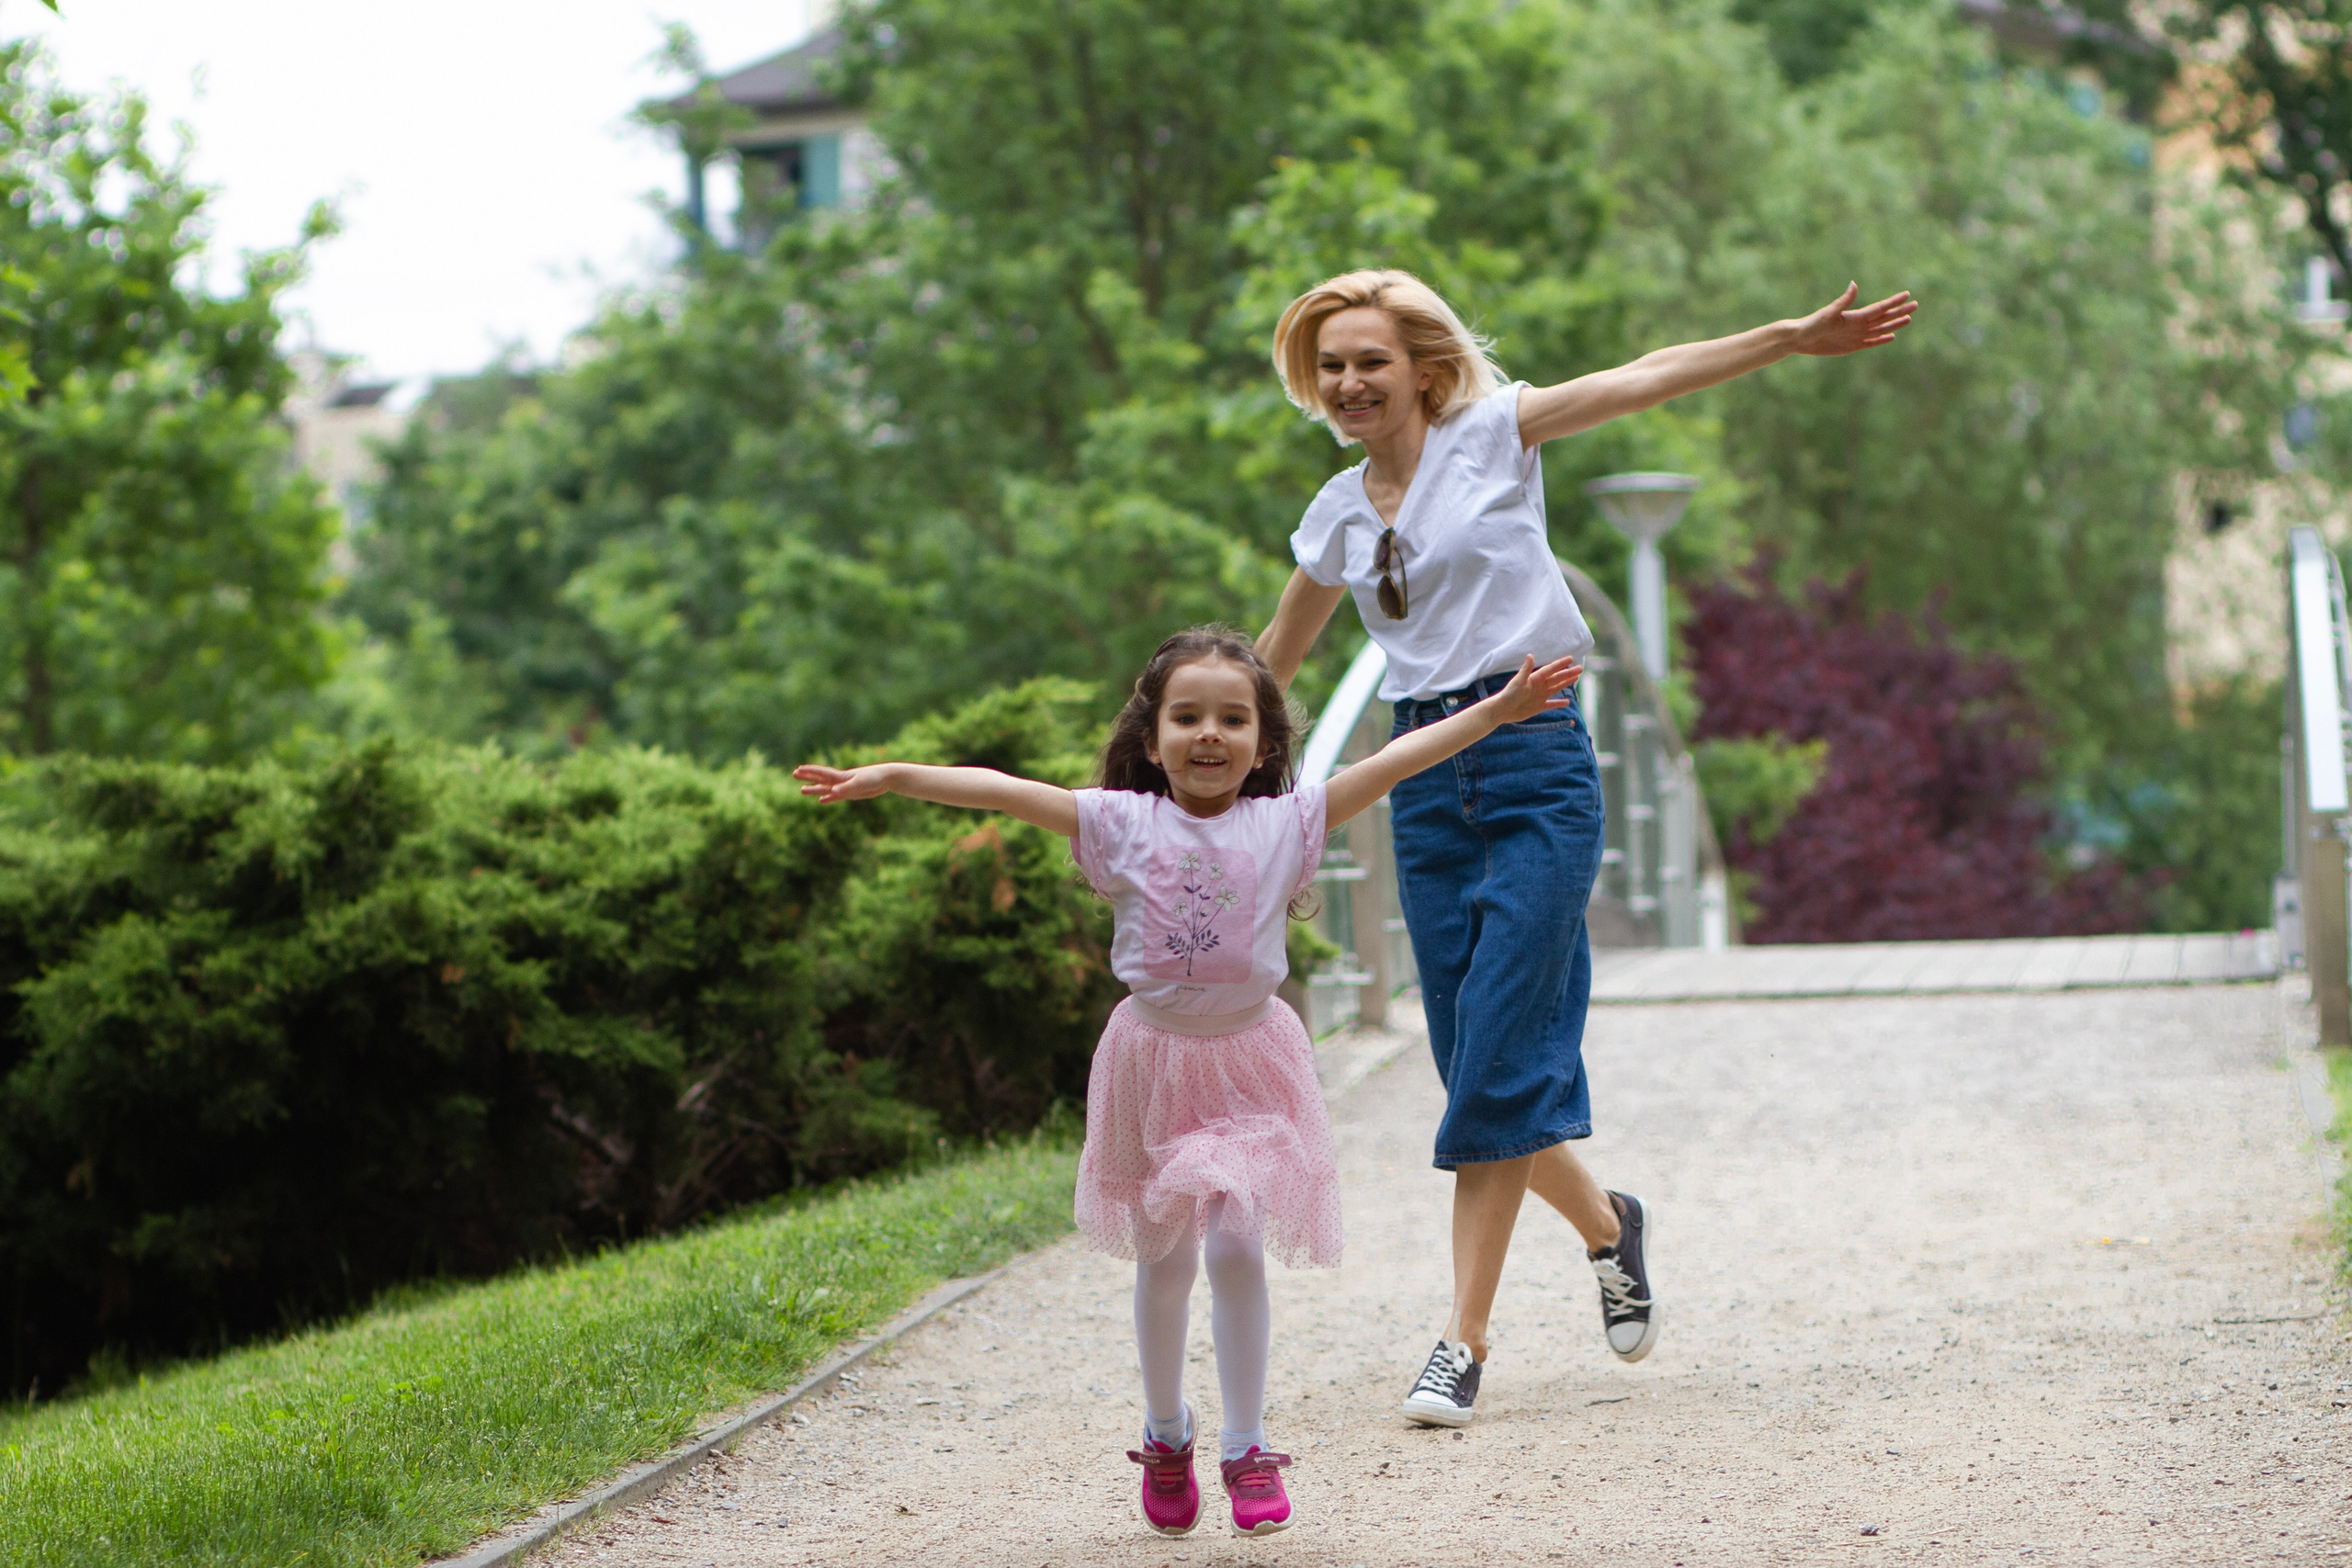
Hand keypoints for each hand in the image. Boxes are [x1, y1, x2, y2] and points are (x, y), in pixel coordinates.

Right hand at [792, 762, 893, 801]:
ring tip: (801, 790)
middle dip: (807, 777)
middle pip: (820, 779)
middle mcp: (841, 781)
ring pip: (826, 789)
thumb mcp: (860, 784)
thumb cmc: (874, 778)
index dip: (810, 771)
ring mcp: (845, 787)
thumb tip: (832, 792)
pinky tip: (822, 801)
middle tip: (794, 774)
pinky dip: (828, 798)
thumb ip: (846, 788)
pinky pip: (836, 797)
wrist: (886, 778)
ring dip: (814, 789)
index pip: (822, 773)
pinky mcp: (851, 794)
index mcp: (841, 777)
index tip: (798, 769)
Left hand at [1484, 654, 1583, 723]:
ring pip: (1556, 688)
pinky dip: (1559, 703)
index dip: (1561, 664)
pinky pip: (1551, 704)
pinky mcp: (1538, 707)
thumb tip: (1530, 655)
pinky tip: (1567, 702)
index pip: (1551, 669)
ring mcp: (1539, 696)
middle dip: (1568, 673)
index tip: (1571, 658)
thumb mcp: (1518, 681)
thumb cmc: (1509, 694)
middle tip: (1580, 668)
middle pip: (1557, 678)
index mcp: (1535, 678)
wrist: (1502, 710)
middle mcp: (1539, 686)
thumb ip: (1526, 669)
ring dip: (1566, 684)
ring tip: (1576, 678)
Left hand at [1787, 283, 1915, 356]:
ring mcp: (1856, 336)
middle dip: (1900, 311)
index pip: (1879, 308)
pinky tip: (1891, 336)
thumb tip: (1854, 284)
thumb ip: (1844, 300)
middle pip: (1884, 318)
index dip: (1893, 302)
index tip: (1907, 294)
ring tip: (1908, 318)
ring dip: (1894, 324)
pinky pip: (1871, 343)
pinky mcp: (1851, 347)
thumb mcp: (1828, 313)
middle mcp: (1858, 325)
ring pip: (1881, 330)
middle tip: (1915, 305)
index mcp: (1855, 316)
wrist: (1799, 339)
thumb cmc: (1812, 324)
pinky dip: (1881, 340)